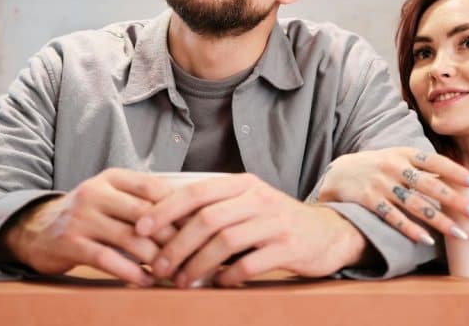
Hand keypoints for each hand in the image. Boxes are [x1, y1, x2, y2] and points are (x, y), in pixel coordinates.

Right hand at [0, 168, 178, 284]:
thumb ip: (141, 200)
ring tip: (171, 272)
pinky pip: (107, 259)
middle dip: (171, 237)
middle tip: (190, 254)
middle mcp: (95, 192)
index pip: (153, 187)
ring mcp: (81, 217)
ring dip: (154, 258)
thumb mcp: (111, 196)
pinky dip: (130, 272)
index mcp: (111, 178)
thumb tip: (188, 216)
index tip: (196, 226)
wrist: (37, 230)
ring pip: (129, 238)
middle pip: (145, 213)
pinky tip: (144, 281)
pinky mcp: (70, 243)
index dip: (177, 207)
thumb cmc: (87, 215)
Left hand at [135, 173, 366, 287]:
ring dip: (198, 264)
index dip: (165, 209)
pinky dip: (229, 274)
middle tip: (158, 267)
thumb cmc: (275, 222)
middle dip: (177, 244)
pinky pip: (251, 261)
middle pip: (207, 218)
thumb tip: (163, 224)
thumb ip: (214, 209)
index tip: (141, 228)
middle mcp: (258, 198)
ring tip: (183, 281)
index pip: (196, 191)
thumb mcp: (247, 204)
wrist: (327, 233)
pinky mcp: (289, 246)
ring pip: (226, 240)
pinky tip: (218, 284)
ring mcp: (275, 221)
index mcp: (242, 184)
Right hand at [315, 147, 468, 243]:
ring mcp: (381, 184)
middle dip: (456, 201)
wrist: (340, 172)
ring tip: (459, 234)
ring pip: (416, 205)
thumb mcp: (398, 157)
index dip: (456, 172)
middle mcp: (394, 167)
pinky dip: (410, 229)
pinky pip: (393, 217)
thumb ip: (424, 167)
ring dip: (439, 221)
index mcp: (405, 154)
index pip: (435, 161)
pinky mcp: (369, 200)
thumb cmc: (378, 166)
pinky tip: (427, 239)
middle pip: (430, 186)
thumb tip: (459, 176)